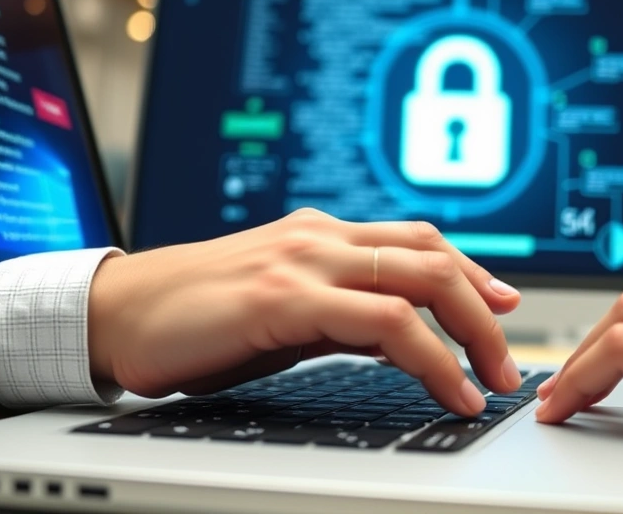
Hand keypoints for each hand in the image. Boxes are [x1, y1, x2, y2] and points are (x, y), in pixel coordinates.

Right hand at [87, 209, 522, 415]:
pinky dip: (429, 356)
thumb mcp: (283, 310)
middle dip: (483, 305)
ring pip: (420, 280)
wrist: (115, 315)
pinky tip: (449, 387)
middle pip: (432, 253)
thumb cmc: (195, 318)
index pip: (417, 239)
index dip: (469, 269)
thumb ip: (339, 312)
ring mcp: (305, 262)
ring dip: (470, 332)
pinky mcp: (285, 298)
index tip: (501, 304)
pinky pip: (384, 322)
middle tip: (507, 355)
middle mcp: (320, 238)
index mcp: (320, 236)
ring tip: (492, 379)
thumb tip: (396, 335)